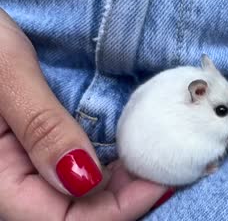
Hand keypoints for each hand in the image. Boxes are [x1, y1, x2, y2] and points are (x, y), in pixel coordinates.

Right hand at [0, 8, 169, 219]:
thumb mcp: (6, 71)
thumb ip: (42, 127)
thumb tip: (86, 181)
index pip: (61, 220)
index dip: (118, 208)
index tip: (160, 179)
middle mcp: (7, 179)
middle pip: (74, 214)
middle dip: (125, 198)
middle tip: (163, 167)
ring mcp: (21, 164)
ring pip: (76, 197)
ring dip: (119, 185)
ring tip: (152, 159)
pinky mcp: (32, 148)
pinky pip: (73, 172)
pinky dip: (106, 167)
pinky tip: (127, 149)